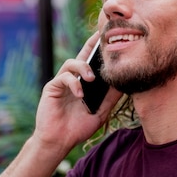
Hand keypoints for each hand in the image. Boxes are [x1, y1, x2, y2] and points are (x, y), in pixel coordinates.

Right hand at [33, 32, 121, 153]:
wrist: (59, 141)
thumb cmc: (78, 128)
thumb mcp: (100, 112)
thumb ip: (110, 99)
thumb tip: (125, 84)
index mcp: (85, 83)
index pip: (93, 62)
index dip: (100, 49)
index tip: (112, 38)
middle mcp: (73, 79)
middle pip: (82, 54)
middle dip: (91, 44)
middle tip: (101, 36)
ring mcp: (62, 82)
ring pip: (71, 63)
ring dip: (83, 67)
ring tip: (92, 78)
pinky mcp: (52, 88)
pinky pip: (63, 78)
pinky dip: (73, 83)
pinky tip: (80, 94)